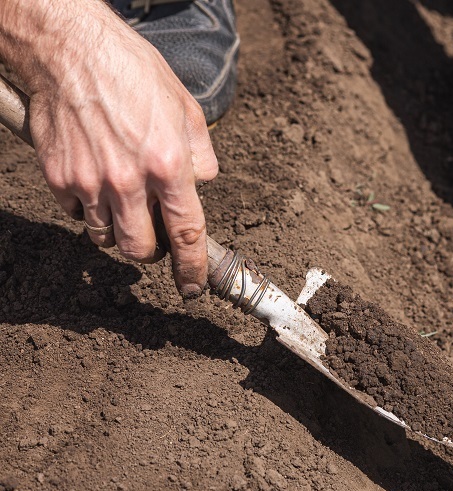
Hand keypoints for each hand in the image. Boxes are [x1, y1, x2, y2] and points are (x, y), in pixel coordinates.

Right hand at [0, 0, 217, 296]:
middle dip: (149, 250)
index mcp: (169, 165)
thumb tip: (203, 185)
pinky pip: (77, 214)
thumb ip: (202, 155)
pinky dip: (90, 208)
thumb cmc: (131, 72)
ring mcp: (89, 182)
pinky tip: (96, 179)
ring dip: (119, 230)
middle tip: (153, 232)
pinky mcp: (58, 178)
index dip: (192, 268)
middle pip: (139, 250)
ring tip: (123, 199)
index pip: (187, 234)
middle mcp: (128, 181)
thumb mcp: (186, 108)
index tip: (194, 286)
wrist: (70, 50)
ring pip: (106, 238)